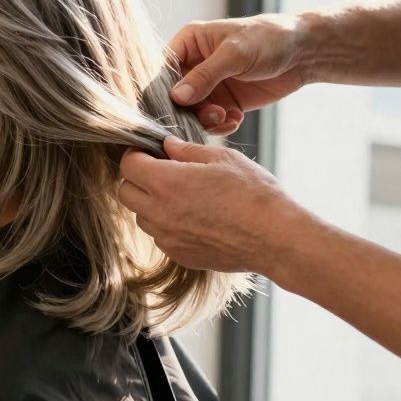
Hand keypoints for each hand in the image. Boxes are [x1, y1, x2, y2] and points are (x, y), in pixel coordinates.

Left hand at [118, 136, 308, 275]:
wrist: (276, 238)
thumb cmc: (253, 193)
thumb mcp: (223, 158)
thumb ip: (187, 150)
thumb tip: (167, 145)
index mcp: (166, 183)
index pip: (128, 165)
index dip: (137, 154)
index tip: (151, 152)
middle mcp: (160, 212)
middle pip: (125, 192)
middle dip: (138, 178)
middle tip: (161, 171)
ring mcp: (168, 237)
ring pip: (141, 216)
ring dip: (151, 203)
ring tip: (181, 195)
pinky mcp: (179, 255)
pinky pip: (160, 237)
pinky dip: (167, 225)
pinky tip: (194, 217)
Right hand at [168, 13, 307, 134]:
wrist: (304, 52)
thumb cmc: (268, 38)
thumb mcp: (234, 54)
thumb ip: (204, 76)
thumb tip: (176, 97)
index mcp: (189, 43)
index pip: (163, 69)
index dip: (163, 90)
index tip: (171, 107)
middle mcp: (194, 65)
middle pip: (175, 95)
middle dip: (189, 109)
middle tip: (210, 114)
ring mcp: (209, 85)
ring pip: (192, 111)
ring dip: (205, 119)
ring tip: (225, 116)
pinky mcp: (224, 101)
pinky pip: (212, 119)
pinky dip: (221, 124)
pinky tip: (236, 118)